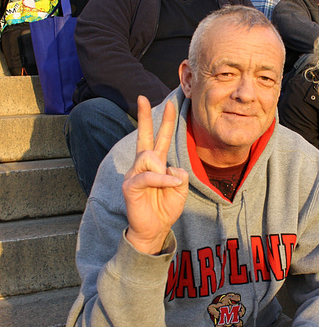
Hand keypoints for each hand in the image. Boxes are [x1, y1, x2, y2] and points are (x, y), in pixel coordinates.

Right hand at [122, 96, 188, 254]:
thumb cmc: (165, 207)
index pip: (160, 138)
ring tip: (167, 184)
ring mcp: (134, 174)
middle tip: (141, 97)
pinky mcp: (130, 185)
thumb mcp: (180, 188)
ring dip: (163, 170)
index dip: (165, 121)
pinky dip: (162, 179)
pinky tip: (171, 184)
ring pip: (149, 156)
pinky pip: (148, 175)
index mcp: (157, 163)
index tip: (171, 104)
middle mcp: (143, 165)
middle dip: (144, 116)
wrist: (155, 229)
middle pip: (144, 136)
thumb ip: (179, 174)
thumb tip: (169, 167)